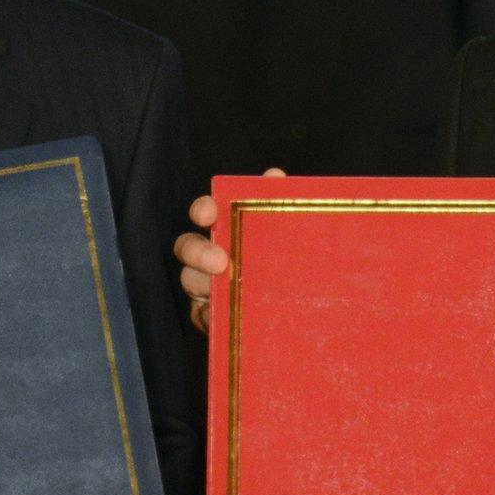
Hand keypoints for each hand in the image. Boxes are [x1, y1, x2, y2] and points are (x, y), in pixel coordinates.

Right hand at [173, 169, 283, 332]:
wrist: (306, 312)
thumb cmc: (290, 266)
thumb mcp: (292, 234)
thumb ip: (280, 204)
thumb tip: (274, 176)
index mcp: (229, 231)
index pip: (206, 213)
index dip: (203, 209)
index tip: (209, 213)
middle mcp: (211, 256)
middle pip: (188, 247)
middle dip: (198, 251)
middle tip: (221, 262)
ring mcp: (207, 288)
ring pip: (191, 282)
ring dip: (205, 284)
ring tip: (229, 292)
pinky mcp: (210, 319)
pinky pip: (201, 317)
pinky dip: (209, 317)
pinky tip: (226, 319)